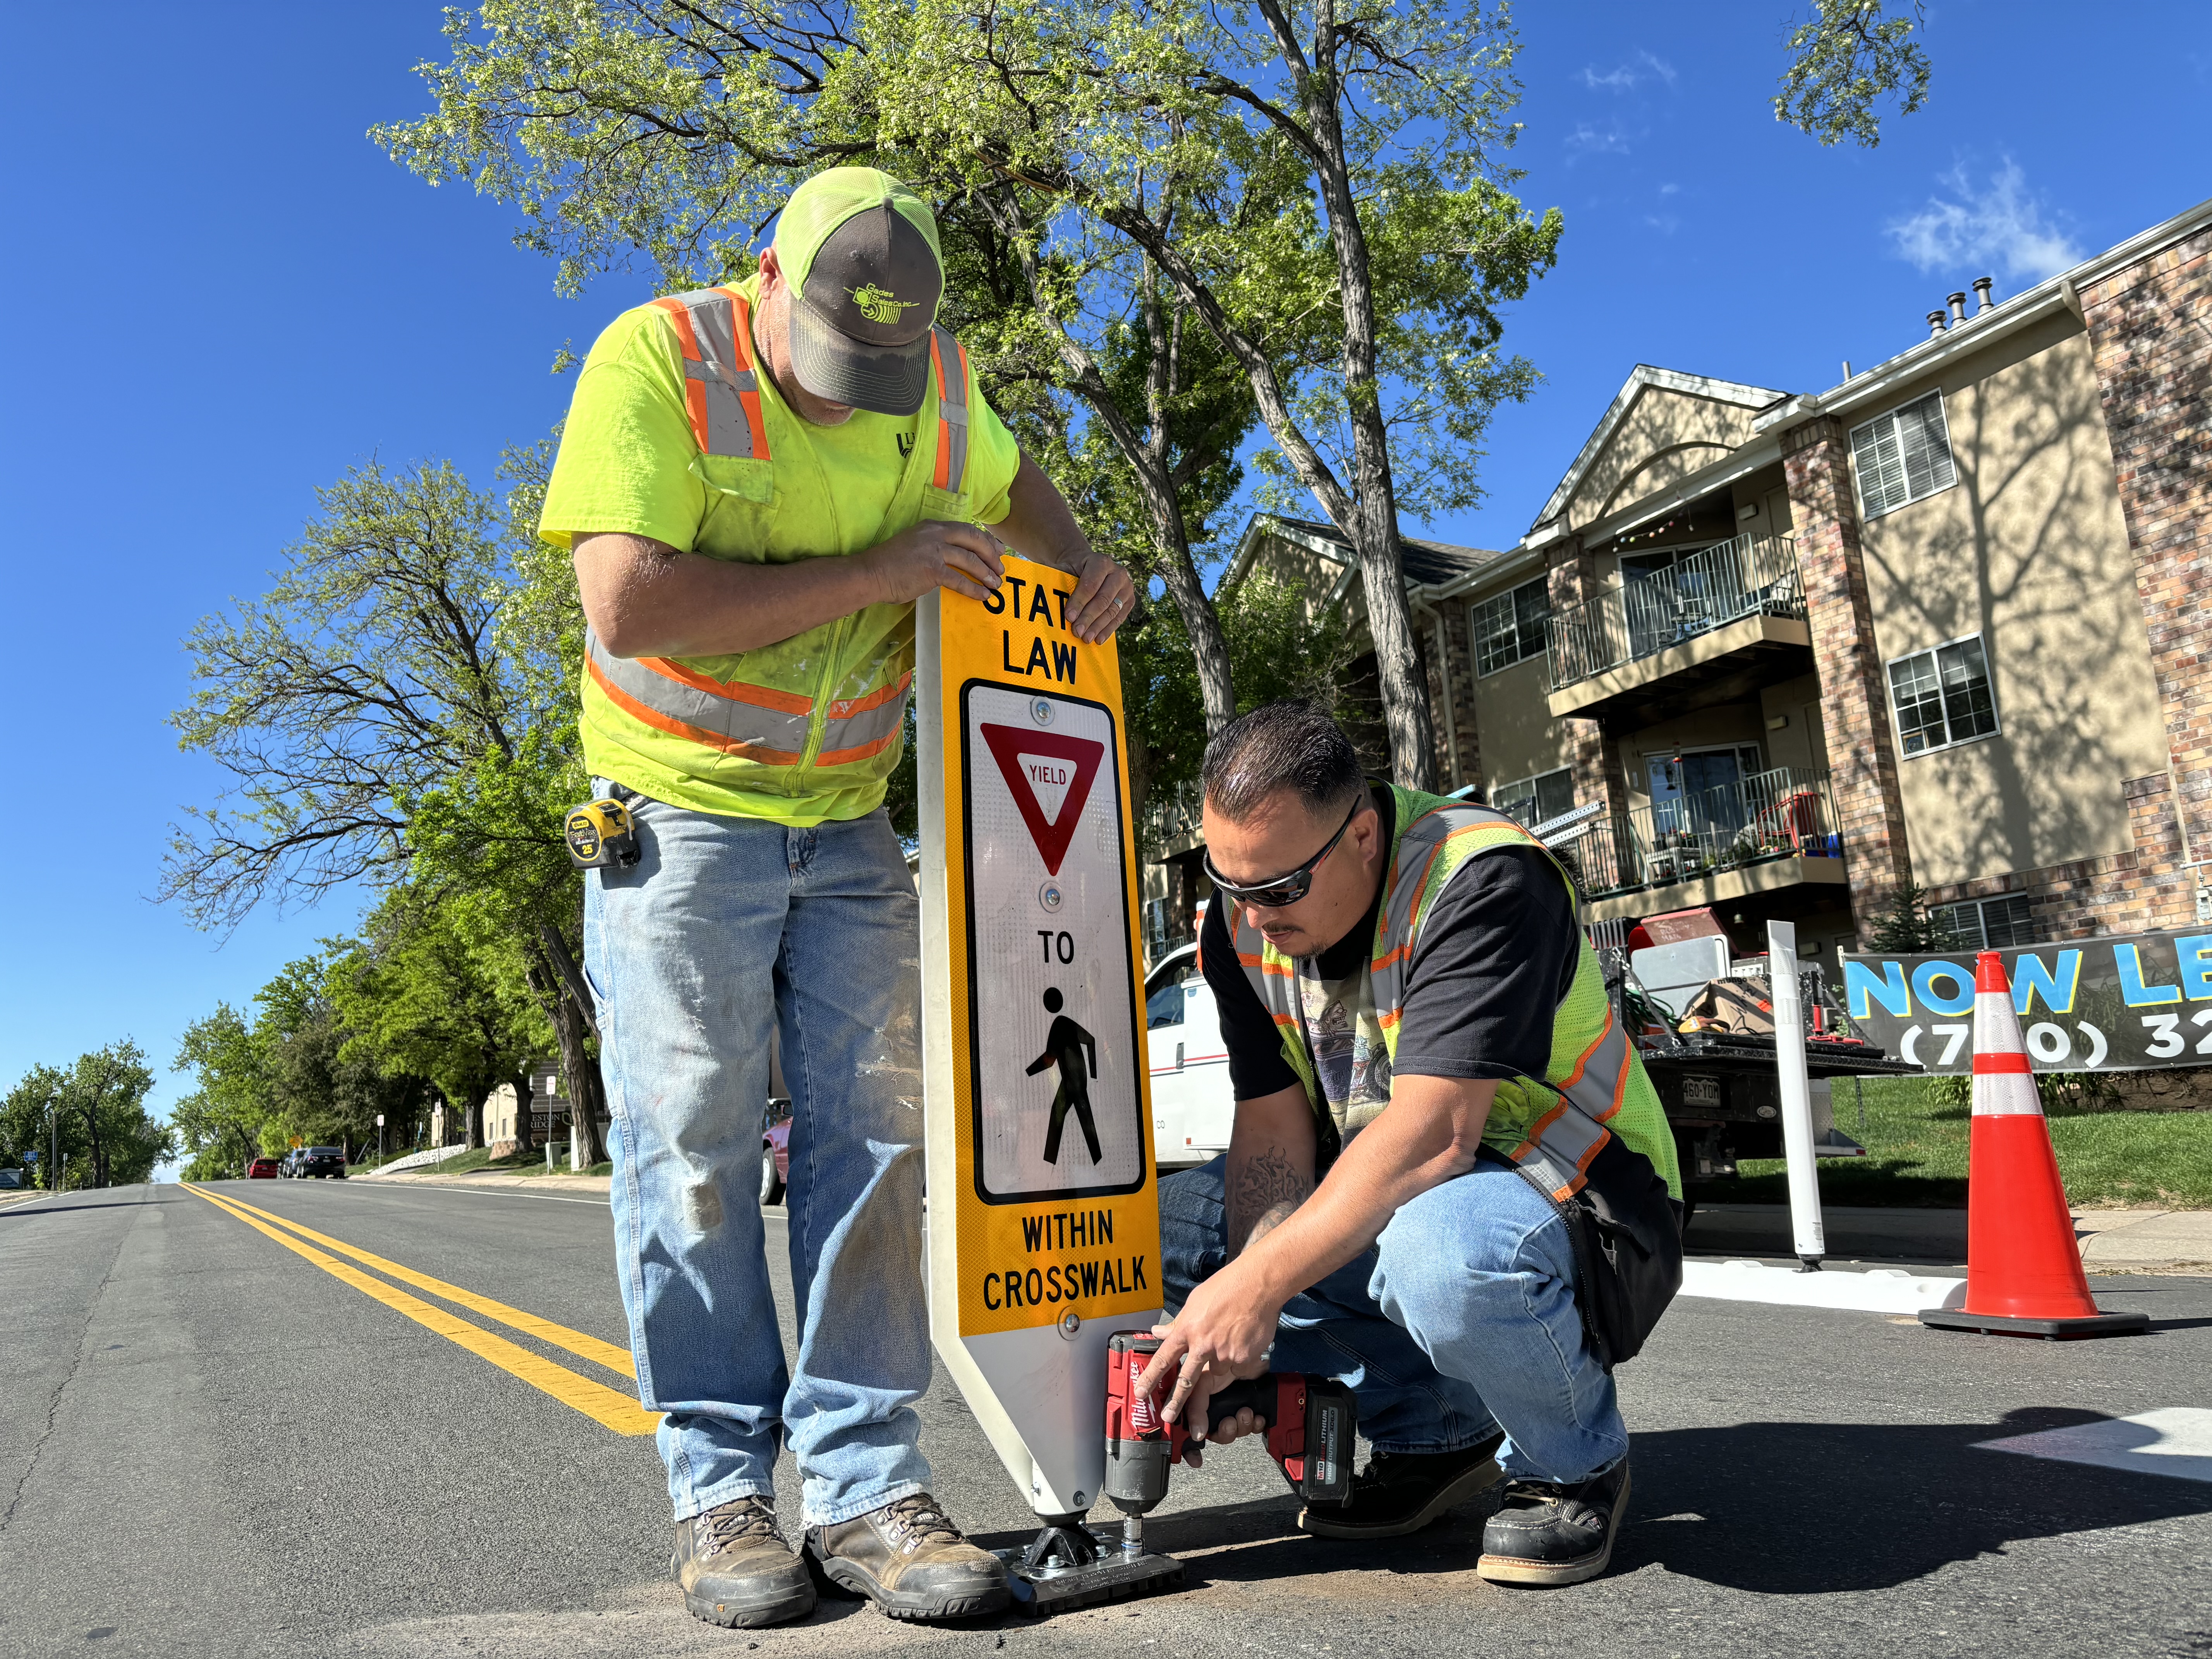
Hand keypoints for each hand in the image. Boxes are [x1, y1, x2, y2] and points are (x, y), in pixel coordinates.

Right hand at [861, 520, 1004, 606]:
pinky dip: (974, 589)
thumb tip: (955, 560)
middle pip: (973, 540)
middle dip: (991, 555)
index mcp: (932, 526)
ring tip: (996, 584)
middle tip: (1001, 568)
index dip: (985, 541)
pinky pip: (960, 580)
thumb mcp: (915, 545)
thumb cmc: (890, 564)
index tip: (998, 551)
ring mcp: (934, 550)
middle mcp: (935, 534)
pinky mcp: (931, 569)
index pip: (966, 529)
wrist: (871, 574)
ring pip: (970, 560)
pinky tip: (983, 596)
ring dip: (986, 573)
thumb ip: (935, 547)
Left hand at [1062, 550, 1134, 643]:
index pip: (1090, 585)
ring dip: (1098, 626)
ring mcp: (1127, 586)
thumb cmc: (1074, 570)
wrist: (1089, 567)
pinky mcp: (1130, 600)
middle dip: (1088, 617)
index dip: (1079, 602)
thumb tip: (1047, 591)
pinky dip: (1108, 630)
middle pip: (1103, 599)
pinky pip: (1120, 617)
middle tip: (1077, 632)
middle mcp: (1118, 572)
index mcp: (1101, 562)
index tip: (1068, 617)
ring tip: (1086, 638)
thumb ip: (1060, 579)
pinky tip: (1098, 639)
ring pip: (1112, 610)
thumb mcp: (1066, 568)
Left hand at [1140, 1258, 1283, 1454]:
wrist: (1258, 1284)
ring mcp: (1224, 1354)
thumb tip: (1159, 1331)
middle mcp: (1203, 1345)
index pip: (1163, 1358)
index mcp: (1187, 1329)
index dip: (1150, 1378)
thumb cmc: (1226, 1287)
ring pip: (1217, 1371)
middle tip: (1168, 1417)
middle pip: (1186, 1380)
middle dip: (1176, 1402)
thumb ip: (1178, 1322)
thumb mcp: (1195, 1301)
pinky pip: (1238, 1366)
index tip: (1140, 1392)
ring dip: (1219, 1363)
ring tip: (1229, 1340)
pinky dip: (1239, 1357)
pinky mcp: (1243, 1358)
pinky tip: (1245, 1338)